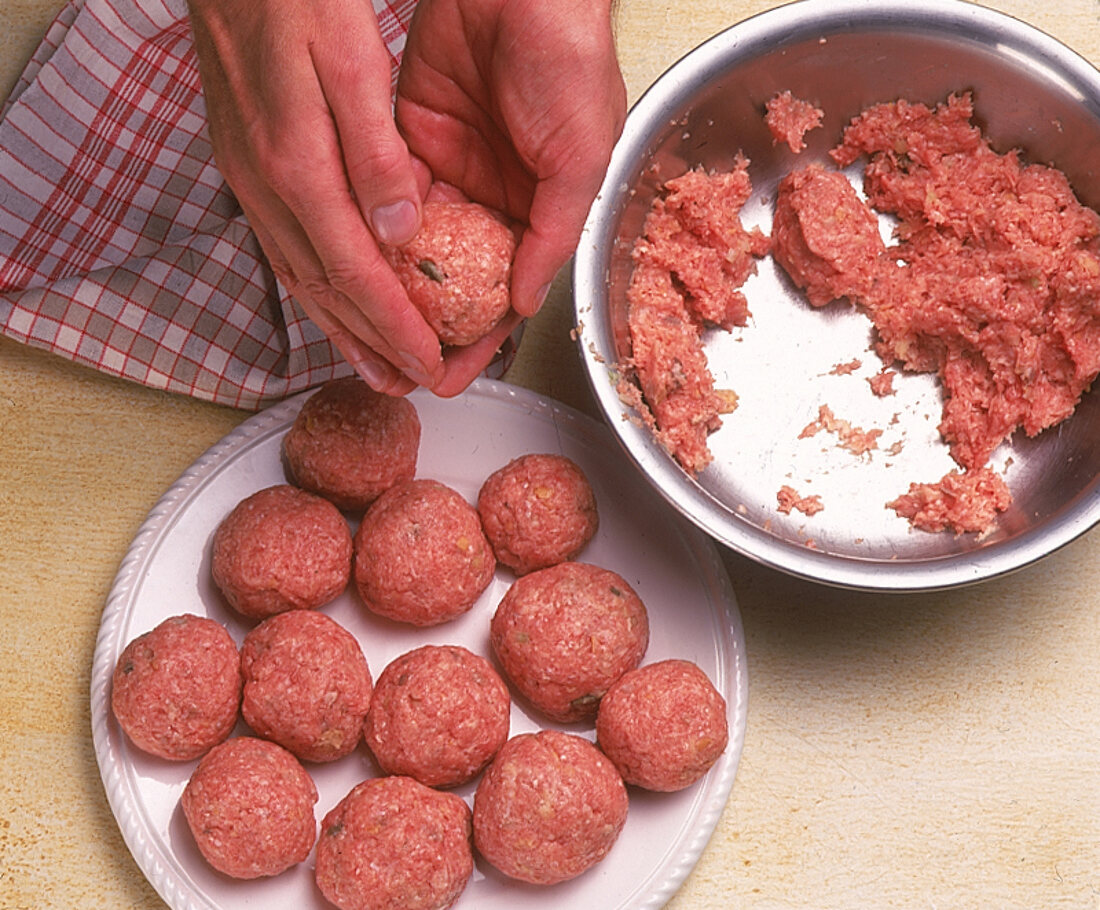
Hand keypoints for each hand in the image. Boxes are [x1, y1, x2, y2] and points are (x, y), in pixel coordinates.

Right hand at [186, 0, 443, 394]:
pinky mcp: (248, 169)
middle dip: (370, 345)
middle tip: (406, 384)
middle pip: (326, 292)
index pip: (356, 273)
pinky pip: (285, 251)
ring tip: (373, 366)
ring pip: (301, 279)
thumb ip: (376, 153)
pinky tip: (334, 302)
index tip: (427, 361)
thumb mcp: (349, 62)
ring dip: (340, 330)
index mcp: (298, 167)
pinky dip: (316, 291)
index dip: (394, 326)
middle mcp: (267, 187)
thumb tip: (400, 230)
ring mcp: (250, 182)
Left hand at [396, 0, 626, 395]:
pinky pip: (387, 195)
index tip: (453, 376)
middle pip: (455, 279)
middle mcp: (491, 199)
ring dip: (397, 289)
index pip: (506, 288)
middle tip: (401, 369)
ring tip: (374, 336)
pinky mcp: (409, 140)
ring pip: (417, 246)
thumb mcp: (580, 159)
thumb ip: (551, 235)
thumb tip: (524, 303)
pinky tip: (361, 269)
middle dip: (429, 327)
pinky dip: (375, 230)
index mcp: (539, 210)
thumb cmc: (569, 61)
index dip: (482, 338)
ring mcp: (449, 172)